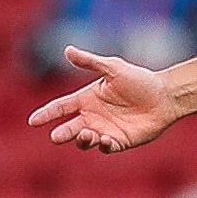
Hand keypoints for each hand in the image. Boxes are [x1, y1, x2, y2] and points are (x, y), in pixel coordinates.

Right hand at [28, 47, 179, 152]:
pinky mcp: (119, 141)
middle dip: (62, 133)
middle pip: (70, 128)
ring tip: (85, 135)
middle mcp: (92, 116)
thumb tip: (67, 50)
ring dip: (82, 140)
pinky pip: (106, 148)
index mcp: (87, 99)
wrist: (164, 96)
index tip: (32, 121)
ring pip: (85, 140)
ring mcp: (104, 130)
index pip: (61, 107)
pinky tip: (105, 139)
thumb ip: (90, 62)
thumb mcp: (113, 68)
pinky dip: (102, 146)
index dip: (47, 114)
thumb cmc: (139, 80)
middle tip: (56, 136)